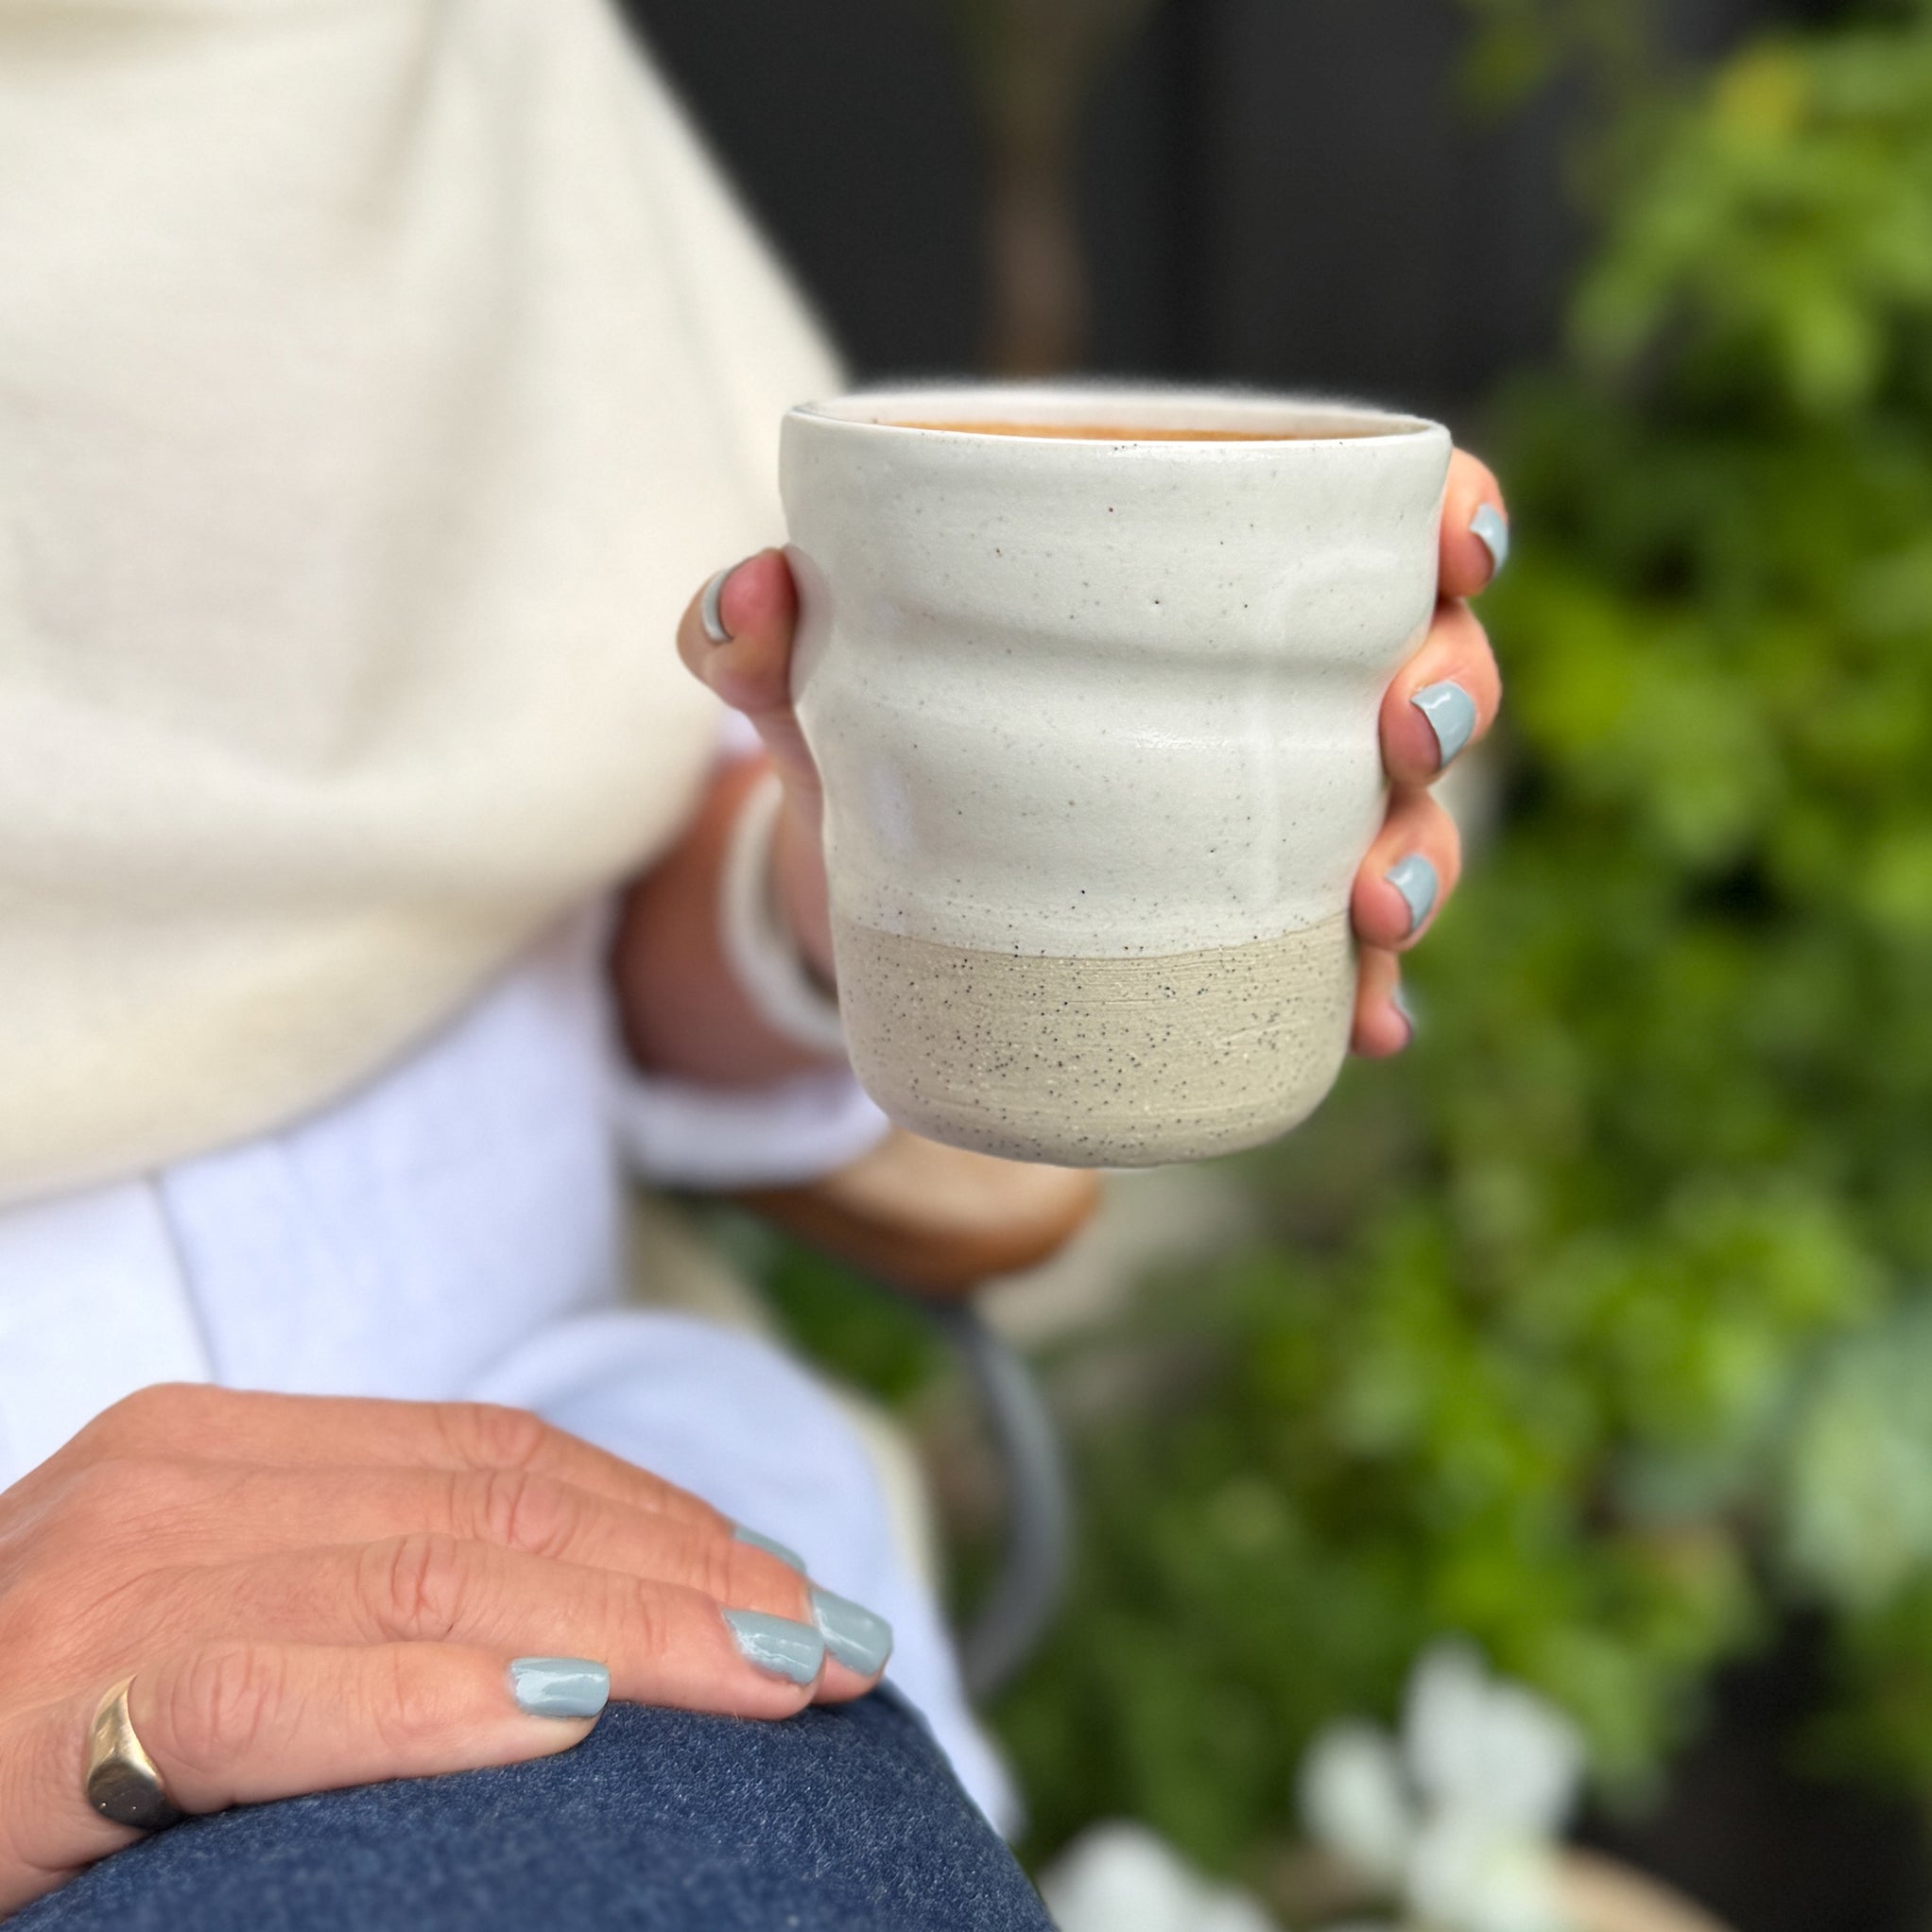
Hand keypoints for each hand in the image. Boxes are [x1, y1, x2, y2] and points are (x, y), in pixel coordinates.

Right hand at [0, 1385, 884, 1913]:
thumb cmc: (37, 1733)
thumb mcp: (213, 1627)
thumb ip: (360, 1604)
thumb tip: (578, 1650)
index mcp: (224, 1450)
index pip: (498, 1461)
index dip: (666, 1521)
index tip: (792, 1588)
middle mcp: (178, 1478)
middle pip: (496, 1508)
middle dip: (689, 1575)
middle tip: (830, 1644)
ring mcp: (114, 1575)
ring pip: (428, 1577)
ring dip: (629, 1628)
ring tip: (770, 1676)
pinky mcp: (52, 1699)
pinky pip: (274, 1687)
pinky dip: (427, 1701)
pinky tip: (562, 1723)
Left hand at [678, 449, 1504, 1056]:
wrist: (859, 908)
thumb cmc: (871, 751)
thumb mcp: (818, 695)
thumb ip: (762, 636)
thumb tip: (746, 600)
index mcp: (1200, 595)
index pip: (1366, 530)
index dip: (1450, 520)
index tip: (1457, 544)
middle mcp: (1269, 705)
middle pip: (1423, 671)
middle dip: (1449, 697)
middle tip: (1402, 738)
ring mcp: (1270, 831)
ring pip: (1409, 823)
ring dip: (1425, 860)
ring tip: (1373, 912)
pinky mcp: (1246, 943)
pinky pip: (1338, 966)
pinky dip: (1365, 995)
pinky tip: (1370, 1029)